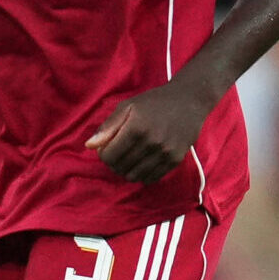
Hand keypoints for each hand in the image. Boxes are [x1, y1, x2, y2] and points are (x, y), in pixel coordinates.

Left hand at [85, 77, 217, 182]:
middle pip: (120, 167)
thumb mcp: (128, 106)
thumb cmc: (154, 102)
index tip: (106, 147)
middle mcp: (151, 142)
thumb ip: (108, 127)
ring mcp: (165, 153)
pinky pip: (152, 178)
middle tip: (117, 153)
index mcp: (136, 128)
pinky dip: (142, 174)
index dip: (103, 154)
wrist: (189, 101)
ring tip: (129, 159)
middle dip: (113, 163)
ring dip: (127, 171)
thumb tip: (89, 146)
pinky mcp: (175, 160)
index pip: (109, 156)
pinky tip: (142, 163)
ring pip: (135, 176)